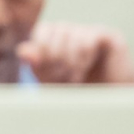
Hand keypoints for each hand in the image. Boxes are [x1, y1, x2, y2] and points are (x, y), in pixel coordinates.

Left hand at [17, 22, 133, 83]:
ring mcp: (90, 32)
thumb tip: (23, 51)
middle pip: (56, 31)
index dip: (43, 50)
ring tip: (76, 77)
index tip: (47, 71)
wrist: (110, 103)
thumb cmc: (78, 91)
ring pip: (72, 34)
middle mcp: (72, 31)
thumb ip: (36, 65)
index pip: (42, 30)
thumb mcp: (50, 81)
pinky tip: (87, 68)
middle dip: (57, 59)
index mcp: (55, 38)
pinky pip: (88, 37)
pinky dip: (84, 56)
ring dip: (71, 60)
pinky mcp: (109, 36)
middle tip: (64, 78)